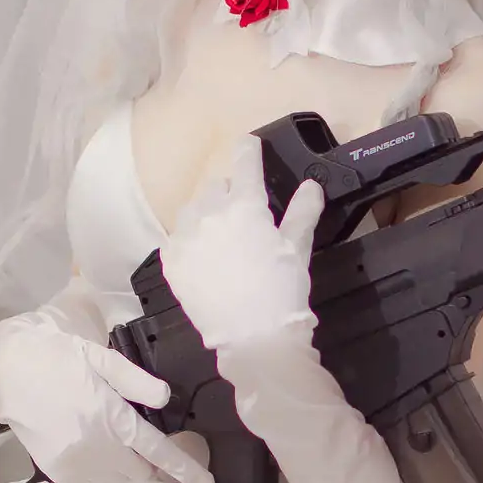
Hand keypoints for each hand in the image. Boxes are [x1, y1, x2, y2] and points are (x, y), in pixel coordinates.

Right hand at [0, 308, 215, 482]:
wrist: (7, 373)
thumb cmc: (57, 358)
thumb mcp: (99, 358)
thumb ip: (134, 381)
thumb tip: (164, 398)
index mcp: (113, 419)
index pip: (159, 453)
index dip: (188, 473)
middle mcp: (97, 449)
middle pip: (140, 471)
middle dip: (145, 460)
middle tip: (132, 435)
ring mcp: (76, 465)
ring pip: (116, 478)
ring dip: (120, 463)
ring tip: (100, 432)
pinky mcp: (58, 472)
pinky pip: (91, 481)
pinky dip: (96, 468)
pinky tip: (83, 441)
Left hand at [159, 140, 323, 353]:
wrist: (252, 338)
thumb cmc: (282, 291)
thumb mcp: (298, 249)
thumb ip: (302, 212)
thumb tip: (311, 185)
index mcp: (245, 205)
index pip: (244, 162)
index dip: (248, 149)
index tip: (249, 145)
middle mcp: (210, 213)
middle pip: (216, 185)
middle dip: (230, 192)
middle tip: (243, 213)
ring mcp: (186, 237)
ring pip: (193, 209)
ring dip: (206, 213)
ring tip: (219, 235)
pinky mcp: (171, 261)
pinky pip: (176, 237)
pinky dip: (189, 239)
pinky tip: (202, 256)